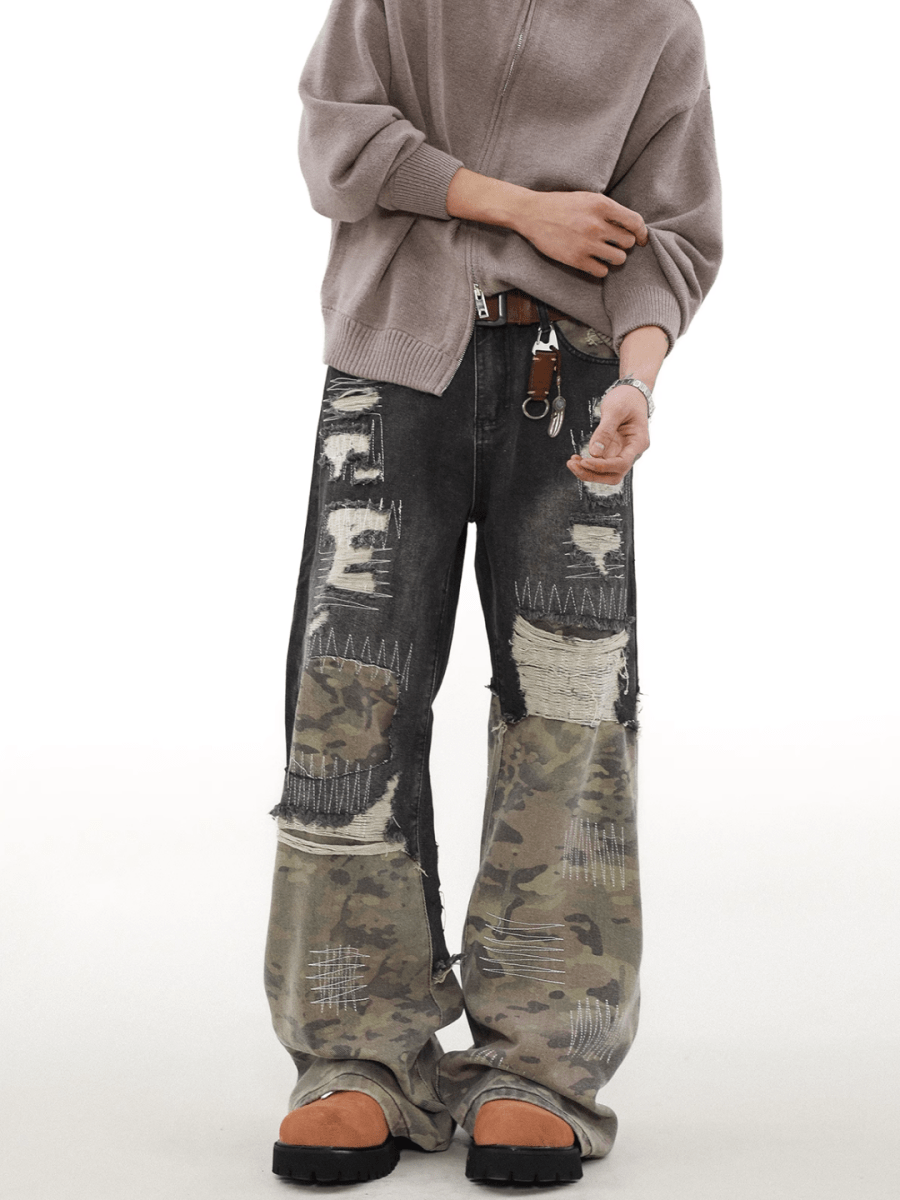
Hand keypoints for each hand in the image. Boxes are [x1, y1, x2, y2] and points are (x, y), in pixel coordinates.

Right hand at [514, 190, 648, 277]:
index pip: (635, 222)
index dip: (642, 232)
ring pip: (619, 259)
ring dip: (615, 258)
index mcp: (602, 205)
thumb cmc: (561, 205)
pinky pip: (602, 271)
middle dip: (624, 244)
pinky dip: (600, 268)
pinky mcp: (576, 259)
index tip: (641, 239)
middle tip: (614, 243)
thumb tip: (630, 226)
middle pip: (628, 242)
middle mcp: (597, 224)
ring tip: (605, 253)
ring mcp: (586, 243)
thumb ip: (608, 210)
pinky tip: (593, 262)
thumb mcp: (588, 198)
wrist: (532, 213)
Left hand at [566, 386, 649, 485]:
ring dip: (588, 471)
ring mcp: (622, 452)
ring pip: (606, 473)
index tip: (585, 461)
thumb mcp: (615, 410)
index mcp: (638, 442)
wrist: (631, 394)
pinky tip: (576, 458)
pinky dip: (587, 464)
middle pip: (614, 475)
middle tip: (575, 465)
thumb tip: (594, 452)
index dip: (602, 466)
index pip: (622, 463)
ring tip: (572, 462)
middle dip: (593, 474)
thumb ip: (605, 431)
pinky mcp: (613, 451)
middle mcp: (631, 451)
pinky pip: (600, 463)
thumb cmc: (627, 399)